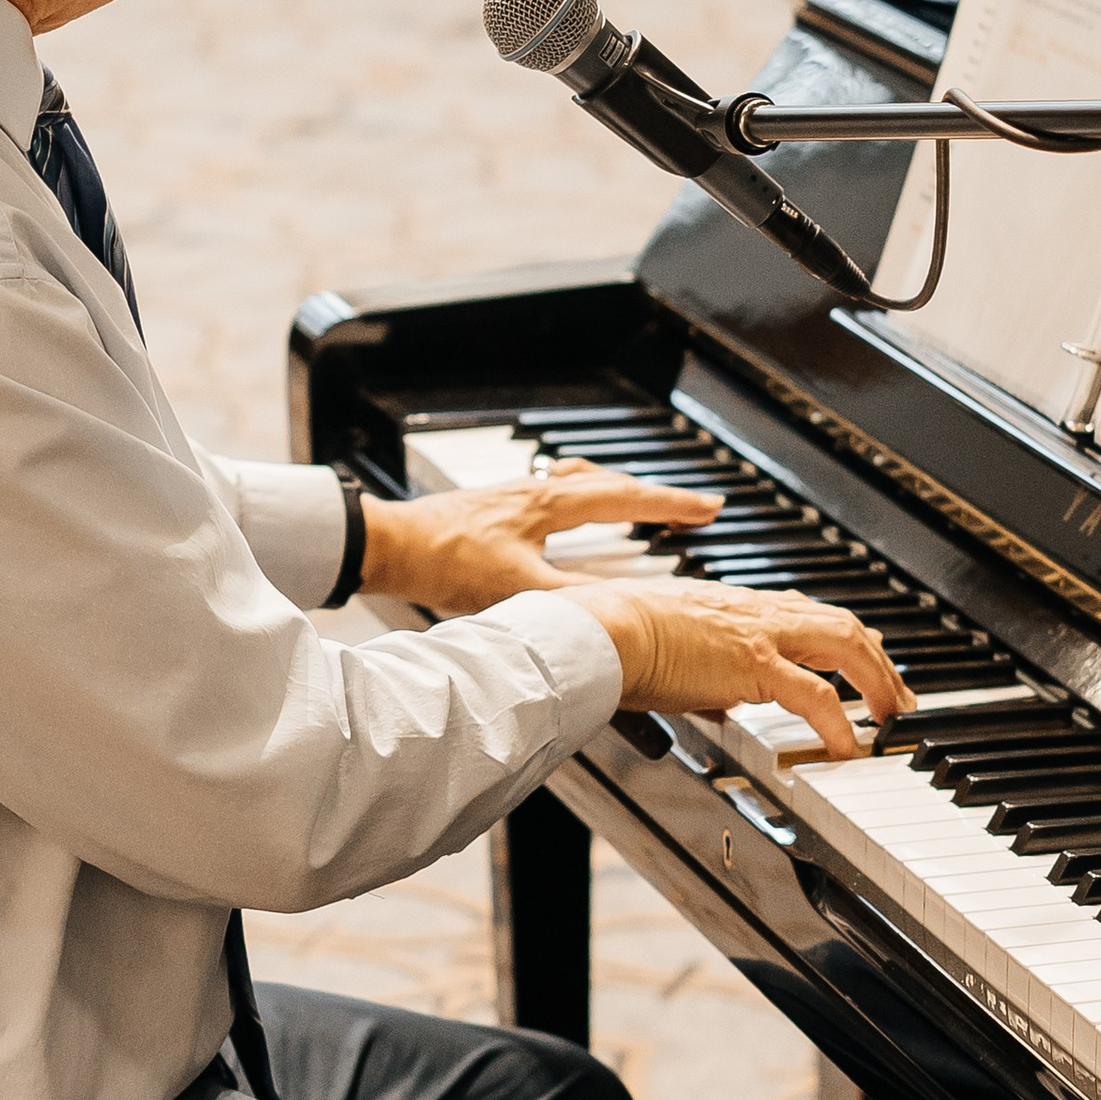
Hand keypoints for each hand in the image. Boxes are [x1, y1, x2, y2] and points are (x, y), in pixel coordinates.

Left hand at [358, 463, 722, 616]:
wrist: (391, 545)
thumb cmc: (445, 561)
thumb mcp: (519, 592)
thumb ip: (572, 605)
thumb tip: (618, 615)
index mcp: (549, 505)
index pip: (626, 498)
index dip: (672, 505)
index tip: (709, 508)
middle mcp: (535, 492)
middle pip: (608, 484)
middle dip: (654, 497)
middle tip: (688, 508)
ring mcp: (512, 497)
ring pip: (578, 484)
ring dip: (613, 492)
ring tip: (635, 502)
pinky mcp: (492, 508)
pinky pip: (551, 494)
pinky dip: (575, 500)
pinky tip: (563, 517)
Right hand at [574, 582, 910, 759]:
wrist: (605, 631)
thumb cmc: (620, 638)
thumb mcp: (672, 654)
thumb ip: (702, 677)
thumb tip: (712, 705)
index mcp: (738, 607)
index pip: (809, 614)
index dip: (844, 638)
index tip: (864, 659)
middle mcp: (758, 612)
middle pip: (843, 626)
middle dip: (879, 662)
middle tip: (897, 697)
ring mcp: (761, 634)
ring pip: (845, 646)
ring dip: (877, 683)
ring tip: (890, 718)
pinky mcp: (755, 664)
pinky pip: (816, 696)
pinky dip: (840, 723)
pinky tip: (848, 748)